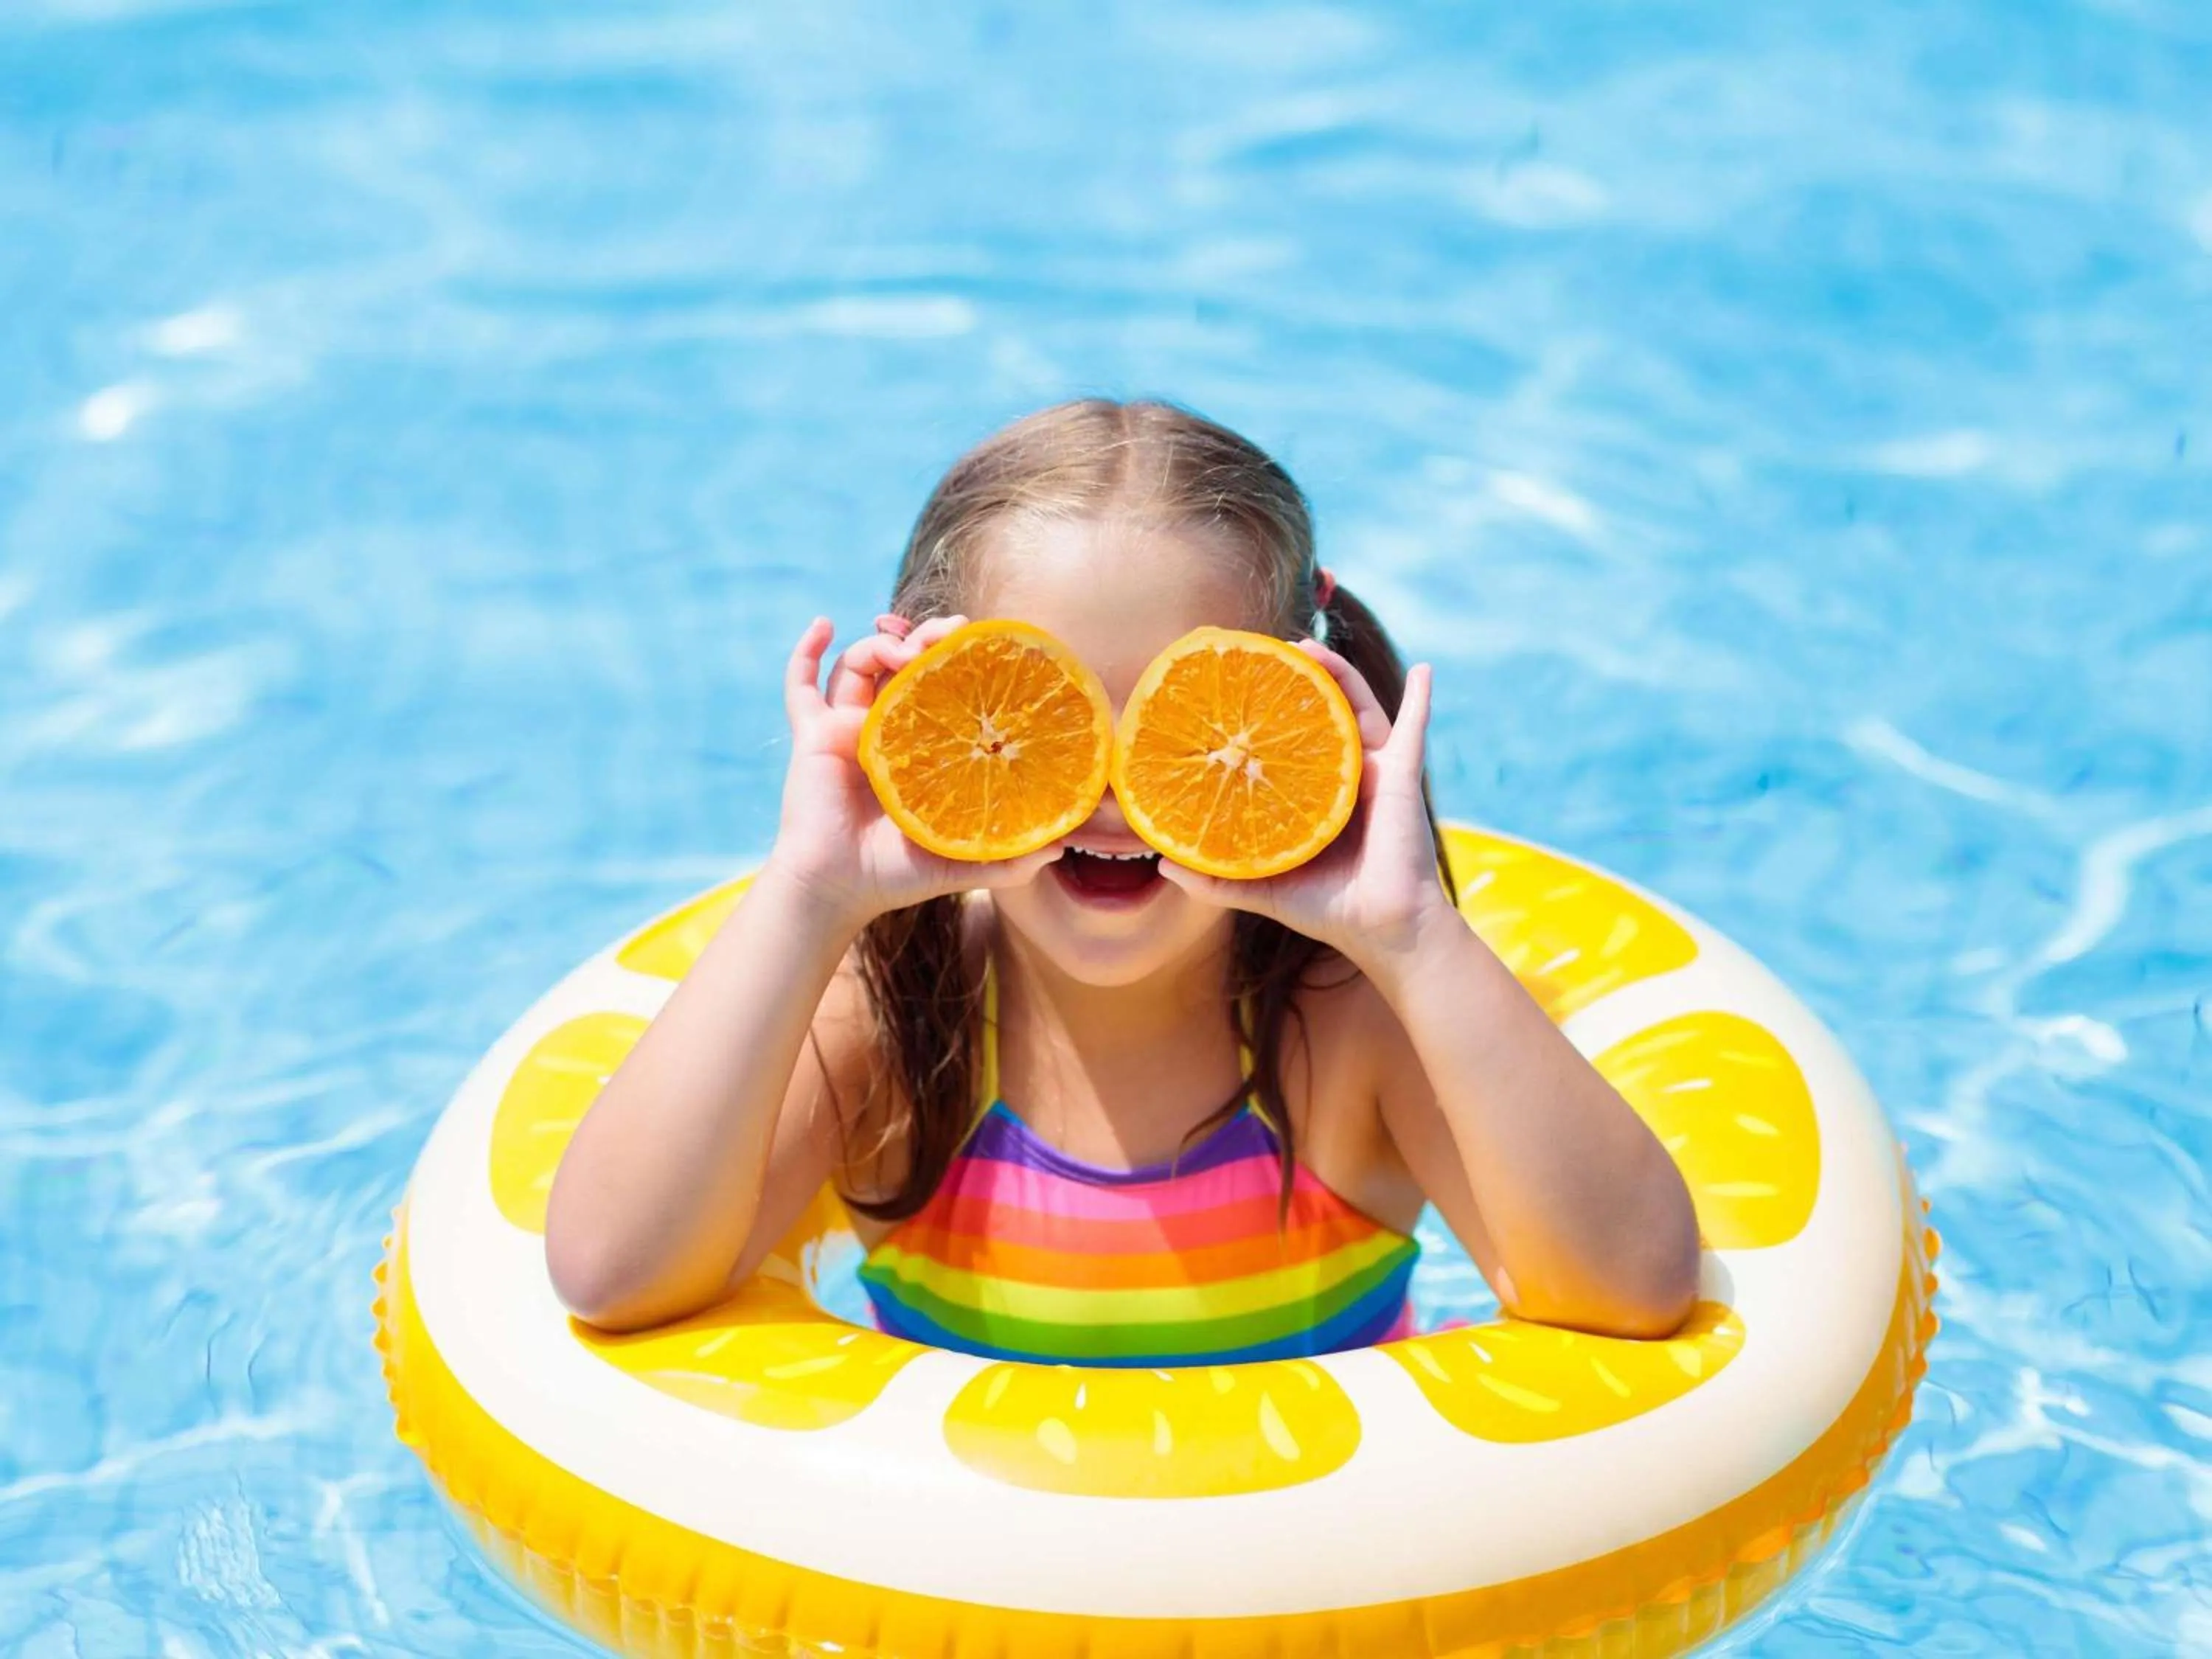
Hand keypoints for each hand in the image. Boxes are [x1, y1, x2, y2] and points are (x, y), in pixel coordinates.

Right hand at [762, 616, 1055, 934]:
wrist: (837, 891)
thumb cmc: (894, 876)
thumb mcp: (960, 862)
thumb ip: (1008, 860)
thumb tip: (1059, 848)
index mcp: (918, 749)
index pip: (940, 688)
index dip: (957, 661)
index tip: (981, 645)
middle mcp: (883, 730)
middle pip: (902, 664)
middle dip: (926, 638)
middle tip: (949, 634)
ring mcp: (845, 729)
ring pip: (859, 664)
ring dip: (882, 643)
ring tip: (907, 647)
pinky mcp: (812, 736)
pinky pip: (799, 686)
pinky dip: (805, 652)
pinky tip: (821, 624)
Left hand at [1155, 647, 1456, 973]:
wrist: (1382, 930)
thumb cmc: (1328, 909)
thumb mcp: (1261, 888)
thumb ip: (1214, 878)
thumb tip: (1162, 865)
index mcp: (1315, 795)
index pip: (1287, 742)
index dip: (1266, 712)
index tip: (1236, 682)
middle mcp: (1345, 776)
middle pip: (1321, 713)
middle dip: (1298, 679)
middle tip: (1268, 652)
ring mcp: (1377, 773)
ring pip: (1359, 708)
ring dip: (1339, 674)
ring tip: (1312, 648)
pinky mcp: (1403, 778)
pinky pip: (1415, 729)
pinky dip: (1421, 699)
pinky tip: (1423, 670)